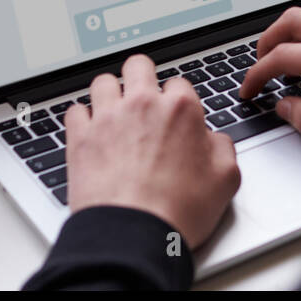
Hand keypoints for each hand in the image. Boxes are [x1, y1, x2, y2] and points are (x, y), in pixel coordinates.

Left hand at [64, 54, 239, 248]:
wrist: (134, 235)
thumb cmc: (178, 210)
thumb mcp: (226, 180)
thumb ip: (223, 148)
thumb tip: (214, 141)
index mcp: (180, 109)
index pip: (179, 83)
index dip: (179, 101)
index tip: (176, 117)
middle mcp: (142, 105)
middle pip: (138, 66)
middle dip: (142, 78)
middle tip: (143, 98)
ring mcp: (107, 119)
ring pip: (103, 82)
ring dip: (110, 94)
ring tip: (114, 112)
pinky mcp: (80, 138)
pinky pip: (74, 111)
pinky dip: (82, 118)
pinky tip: (90, 131)